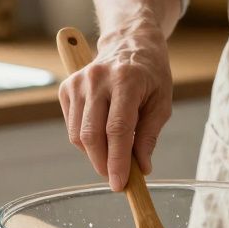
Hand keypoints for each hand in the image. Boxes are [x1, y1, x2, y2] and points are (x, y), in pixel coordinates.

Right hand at [58, 22, 173, 189]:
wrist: (129, 42)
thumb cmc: (150, 73)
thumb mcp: (162, 102)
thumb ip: (150, 136)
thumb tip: (141, 168)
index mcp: (126, 80)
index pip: (117, 130)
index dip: (118, 161)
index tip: (120, 185)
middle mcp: (97, 79)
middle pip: (92, 135)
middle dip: (103, 164)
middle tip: (116, 178)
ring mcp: (78, 82)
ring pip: (78, 134)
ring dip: (94, 155)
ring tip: (112, 156)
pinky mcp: (66, 88)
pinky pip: (72, 127)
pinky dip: (85, 141)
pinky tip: (102, 138)